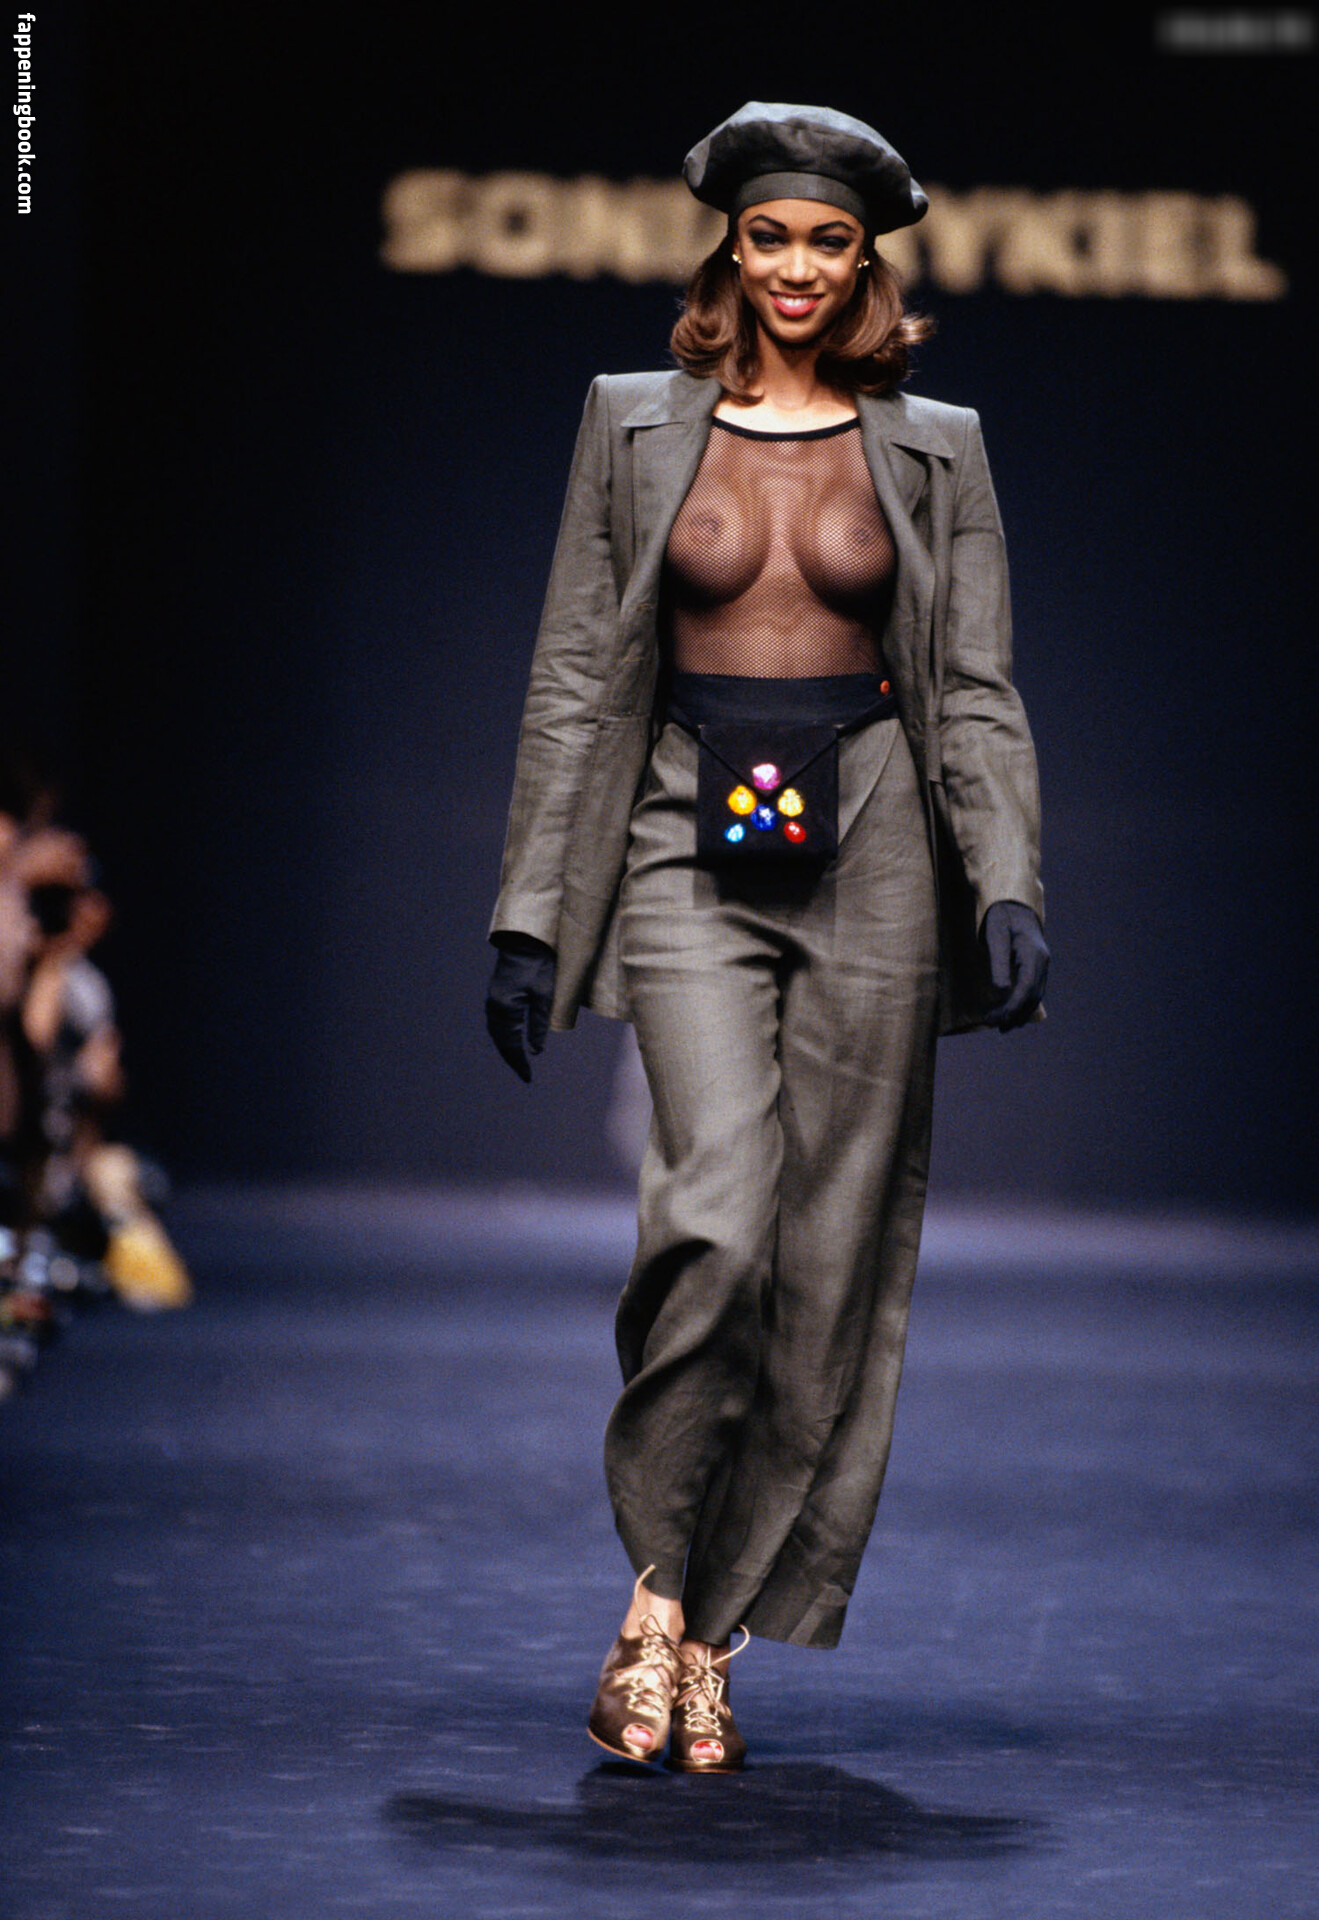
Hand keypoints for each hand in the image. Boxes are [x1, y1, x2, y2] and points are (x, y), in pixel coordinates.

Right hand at [485, 934, 555, 1082]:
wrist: (525, 940)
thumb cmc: (538, 965)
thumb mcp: (544, 996)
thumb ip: (538, 1024)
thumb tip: (536, 1051)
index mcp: (505, 1008)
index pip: (511, 1044)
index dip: (519, 1062)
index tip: (527, 1077)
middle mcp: (494, 1006)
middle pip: (501, 1041)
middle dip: (512, 1058)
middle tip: (524, 1074)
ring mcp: (492, 1000)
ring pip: (497, 1033)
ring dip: (506, 1048)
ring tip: (518, 1061)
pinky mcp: (496, 994)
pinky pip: (496, 1022)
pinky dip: (503, 1035)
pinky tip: (510, 1039)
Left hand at [982, 901, 1048, 1031]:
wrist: (1015, 904)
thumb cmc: (1002, 917)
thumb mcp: (996, 935)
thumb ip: (998, 961)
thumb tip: (1001, 989)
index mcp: (1033, 954)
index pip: (1026, 988)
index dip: (1013, 1006)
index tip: (998, 1019)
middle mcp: (1042, 962)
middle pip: (1033, 996)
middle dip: (1016, 1013)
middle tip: (996, 1025)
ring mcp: (1042, 965)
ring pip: (1036, 995)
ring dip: (1021, 1012)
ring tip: (1003, 1026)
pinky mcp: (1038, 966)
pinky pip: (1034, 990)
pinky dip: (1024, 1003)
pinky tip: (1013, 1012)